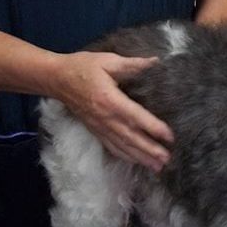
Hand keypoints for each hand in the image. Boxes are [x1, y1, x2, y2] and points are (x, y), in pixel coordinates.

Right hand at [52, 51, 173, 171]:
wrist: (56, 79)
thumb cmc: (83, 67)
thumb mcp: (108, 60)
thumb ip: (132, 64)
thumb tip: (155, 62)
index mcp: (109, 99)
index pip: (135, 116)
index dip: (153, 127)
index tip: (169, 136)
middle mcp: (105, 118)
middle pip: (130, 137)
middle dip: (149, 150)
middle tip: (167, 160)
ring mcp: (99, 127)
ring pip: (122, 146)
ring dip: (140, 157)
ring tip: (157, 166)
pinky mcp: (94, 130)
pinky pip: (111, 146)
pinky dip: (125, 155)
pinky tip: (136, 161)